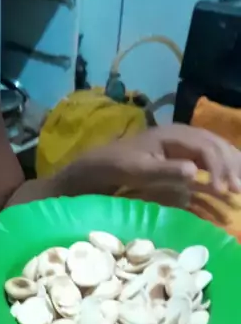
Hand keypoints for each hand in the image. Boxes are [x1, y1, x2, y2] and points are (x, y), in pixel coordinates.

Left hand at [60, 125, 240, 207]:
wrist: (97, 164)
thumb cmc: (115, 167)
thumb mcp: (138, 171)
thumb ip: (166, 170)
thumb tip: (195, 171)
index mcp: (173, 134)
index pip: (204, 148)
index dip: (217, 168)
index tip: (223, 189)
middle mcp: (180, 133)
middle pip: (214, 145)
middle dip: (229, 166)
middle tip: (237, 190)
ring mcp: (181, 142)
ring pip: (214, 148)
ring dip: (229, 164)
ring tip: (239, 184)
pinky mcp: (179, 153)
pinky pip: (207, 156)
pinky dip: (220, 165)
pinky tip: (229, 177)